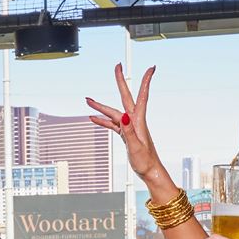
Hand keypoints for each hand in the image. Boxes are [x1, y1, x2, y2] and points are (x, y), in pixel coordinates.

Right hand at [84, 65, 165, 181]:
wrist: (150, 172)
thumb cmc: (146, 162)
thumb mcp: (136, 147)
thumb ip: (129, 131)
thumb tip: (122, 116)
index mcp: (139, 121)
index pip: (142, 96)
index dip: (146, 81)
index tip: (151, 67)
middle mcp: (134, 121)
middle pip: (125, 97)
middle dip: (120, 81)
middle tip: (117, 66)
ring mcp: (129, 127)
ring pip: (113, 113)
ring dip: (101, 107)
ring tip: (87, 100)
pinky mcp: (126, 134)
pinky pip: (112, 124)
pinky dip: (103, 121)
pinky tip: (93, 118)